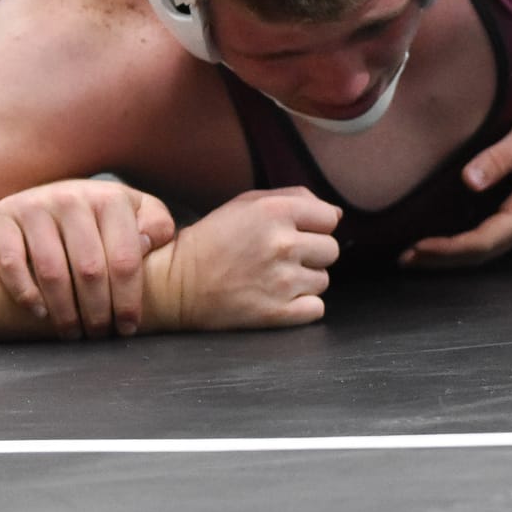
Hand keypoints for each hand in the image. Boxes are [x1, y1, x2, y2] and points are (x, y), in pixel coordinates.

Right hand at [0, 179, 174, 338]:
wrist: (48, 196)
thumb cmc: (101, 218)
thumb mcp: (138, 212)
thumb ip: (155, 226)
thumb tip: (147, 244)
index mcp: (110, 198)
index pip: (124, 260)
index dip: (129, 300)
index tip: (129, 327)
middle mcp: (71, 197)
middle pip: (89, 270)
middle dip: (98, 312)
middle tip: (99, 335)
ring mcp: (34, 205)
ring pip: (51, 271)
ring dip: (64, 311)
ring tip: (73, 333)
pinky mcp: (1, 217)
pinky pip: (10, 262)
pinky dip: (24, 292)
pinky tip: (40, 313)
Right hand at [165, 188, 341, 329]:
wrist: (175, 283)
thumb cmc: (213, 239)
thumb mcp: (248, 203)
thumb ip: (295, 198)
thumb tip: (336, 214)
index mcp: (275, 212)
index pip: (329, 218)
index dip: (314, 227)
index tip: (295, 234)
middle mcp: (282, 244)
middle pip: (332, 250)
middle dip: (311, 254)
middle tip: (282, 259)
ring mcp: (281, 281)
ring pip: (324, 281)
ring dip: (305, 281)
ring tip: (274, 279)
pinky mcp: (276, 313)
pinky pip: (316, 309)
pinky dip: (302, 307)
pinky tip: (279, 299)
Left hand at [401, 95, 511, 267]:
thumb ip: (498, 159)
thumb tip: (468, 181)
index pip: (483, 241)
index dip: (448, 249)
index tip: (417, 247)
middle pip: (483, 254)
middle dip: (444, 259)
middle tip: (405, 260)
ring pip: (489, 248)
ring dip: (454, 254)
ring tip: (419, 254)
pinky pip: (495, 236)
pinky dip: (468, 242)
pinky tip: (448, 238)